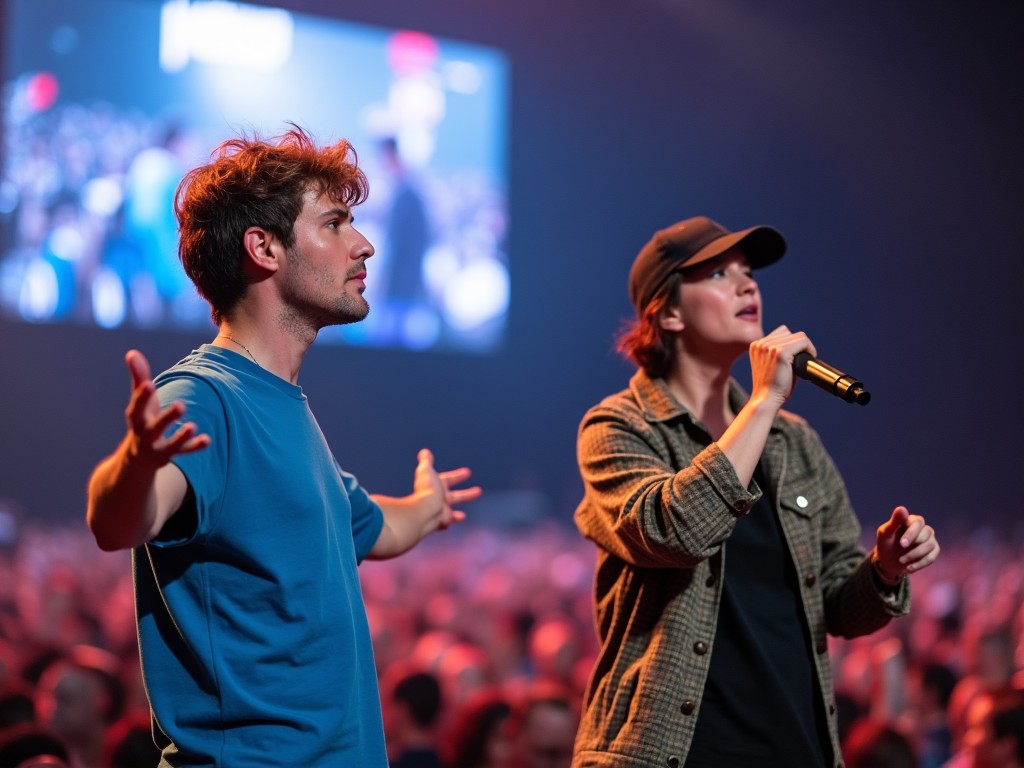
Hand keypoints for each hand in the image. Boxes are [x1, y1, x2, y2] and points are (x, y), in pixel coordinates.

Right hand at [123, 349, 208, 466]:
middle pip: (155, 428)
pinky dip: (195, 446)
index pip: (137, 407)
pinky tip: (207, 439)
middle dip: (167, 418)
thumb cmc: (142, 419)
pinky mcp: (171, 455)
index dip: (142, 396)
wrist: (137, 458)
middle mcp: (145, 435)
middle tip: (182, 405)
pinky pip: (184, 452)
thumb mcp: (141, 400)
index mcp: (136, 418)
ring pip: (171, 445)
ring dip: (182, 436)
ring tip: (192, 426)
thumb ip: (139, 377)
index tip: (148, 384)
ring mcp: (158, 448)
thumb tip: (132, 352)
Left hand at [413, 448, 481, 531]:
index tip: (468, 472)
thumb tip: (424, 452)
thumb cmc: (427, 489)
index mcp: (436, 486)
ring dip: (459, 512)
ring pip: (452, 512)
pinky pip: (447, 521)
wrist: (425, 510)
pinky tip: (460, 518)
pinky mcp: (442, 521)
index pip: (449, 479)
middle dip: (467, 494)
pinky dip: (453, 519)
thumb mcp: (426, 470)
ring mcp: (440, 510)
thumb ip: (426, 461)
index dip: (458, 476)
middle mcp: (438, 499)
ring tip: (464, 516)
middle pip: (455, 496)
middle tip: (479, 491)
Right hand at [748, 325, 815, 406]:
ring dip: (805, 347)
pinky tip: (809, 360)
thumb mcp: (769, 365)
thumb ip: (777, 352)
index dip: (791, 344)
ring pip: (798, 336)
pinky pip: (803, 341)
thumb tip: (799, 346)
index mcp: (756, 345)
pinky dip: (810, 349)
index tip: (795, 359)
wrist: (765, 399)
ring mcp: (769, 347)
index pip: (780, 333)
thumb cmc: (771, 387)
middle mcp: (761, 343)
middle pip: (789, 332)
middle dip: (797, 345)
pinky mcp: (780, 352)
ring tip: (804, 361)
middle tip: (801, 361)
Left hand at [873, 506, 939, 581]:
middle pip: (927, 533)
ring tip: (900, 561)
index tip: (902, 544)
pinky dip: (920, 564)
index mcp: (912, 521)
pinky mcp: (933, 551)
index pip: (918, 522)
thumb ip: (894, 522)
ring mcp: (930, 540)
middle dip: (913, 546)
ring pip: (930, 546)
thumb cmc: (886, 543)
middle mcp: (923, 528)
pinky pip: (932, 557)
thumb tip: (902, 508)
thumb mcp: (885, 533)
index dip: (911, 533)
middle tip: (900, 557)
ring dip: (914, 556)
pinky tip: (908, 568)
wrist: (888, 561)